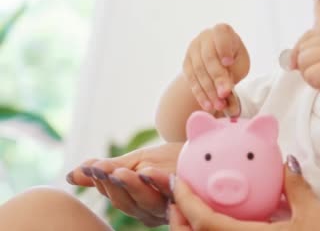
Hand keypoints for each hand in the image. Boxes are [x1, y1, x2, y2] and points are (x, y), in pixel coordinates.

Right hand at [66, 142, 182, 226]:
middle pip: (127, 203)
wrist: (202, 152)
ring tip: (121, 171)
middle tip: (103, 168)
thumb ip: (107, 170)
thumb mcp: (135, 162)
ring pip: (147, 201)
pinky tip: (148, 170)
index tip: (91, 167)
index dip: (101, 182)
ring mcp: (170, 205)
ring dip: (133, 185)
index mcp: (136, 204)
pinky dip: (159, 182)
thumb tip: (71, 176)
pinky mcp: (187, 195)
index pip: (113, 196)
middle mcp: (152, 211)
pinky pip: (171, 192)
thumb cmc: (169, 160)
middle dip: (114, 185)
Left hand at [169, 155, 319, 230]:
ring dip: (193, 228)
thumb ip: (296, 186)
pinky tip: (223, 221)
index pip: (206, 223)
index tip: (178, 181)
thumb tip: (287, 161)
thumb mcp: (315, 214)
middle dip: (179, 219)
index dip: (187, 202)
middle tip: (179, 195)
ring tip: (193, 208)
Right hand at [183, 23, 248, 115]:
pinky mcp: (186, 63)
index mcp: (222, 31)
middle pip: (209, 58)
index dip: (223, 48)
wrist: (218, 62)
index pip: (221, 34)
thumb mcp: (240, 65)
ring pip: (199, 71)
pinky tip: (208, 105)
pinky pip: (192, 80)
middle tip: (225, 94)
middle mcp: (205, 37)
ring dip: (209, 90)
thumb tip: (229, 101)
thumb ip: (234, 76)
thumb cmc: (234, 61)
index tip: (228, 62)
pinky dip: (200, 94)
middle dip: (217, 78)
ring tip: (219, 105)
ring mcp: (193, 49)